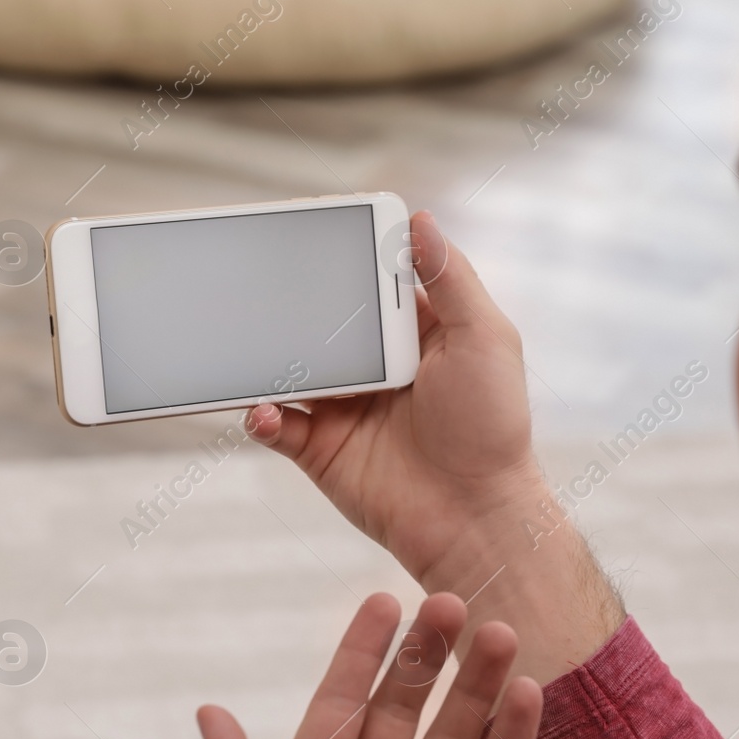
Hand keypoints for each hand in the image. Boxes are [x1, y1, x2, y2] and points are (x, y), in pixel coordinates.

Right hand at [247, 211, 536, 580]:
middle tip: (258, 286)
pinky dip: (260, 414)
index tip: (309, 230)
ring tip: (247, 344)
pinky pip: (276, 424)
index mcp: (413, 333)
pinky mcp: (319, 449)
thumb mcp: (485, 339)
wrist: (473, 517)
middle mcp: (373, 366)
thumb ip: (451, 280)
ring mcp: (342, 407)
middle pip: (319, 324)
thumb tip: (420, 221)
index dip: (342, 259)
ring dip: (265, 358)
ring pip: (287, 370)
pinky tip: (265, 408)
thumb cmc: (492, 428)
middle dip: (289, 307)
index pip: (368, 283)